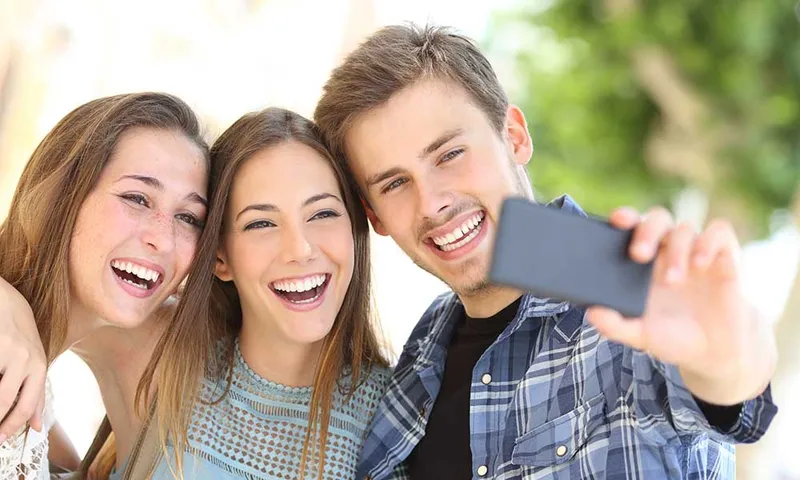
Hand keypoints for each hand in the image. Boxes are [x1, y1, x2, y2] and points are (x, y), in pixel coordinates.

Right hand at [0, 278, 46, 442]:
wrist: (6, 299)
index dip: (10, 427)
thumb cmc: (19, 334)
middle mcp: (25, 359)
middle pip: (5, 402)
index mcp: (38, 366)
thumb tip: (37, 427)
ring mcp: (7, 351)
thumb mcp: (34, 360)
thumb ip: (35, 392)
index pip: (26, 406)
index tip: (0, 441)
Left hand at [586, 206, 776, 404]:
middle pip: (656, 219)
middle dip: (646, 231)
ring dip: (676, 252)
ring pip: (684, 229)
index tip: (616, 221)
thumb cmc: (671, 336)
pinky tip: (700, 264)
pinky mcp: (724, 257)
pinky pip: (719, 232)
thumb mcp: (641, 335)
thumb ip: (615, 326)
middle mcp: (668, 250)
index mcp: (642, 261)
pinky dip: (708, 242)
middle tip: (639, 255)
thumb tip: (591, 313)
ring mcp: (695, 251)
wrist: (713, 351)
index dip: (624, 217)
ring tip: (673, 281)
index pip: (631, 226)